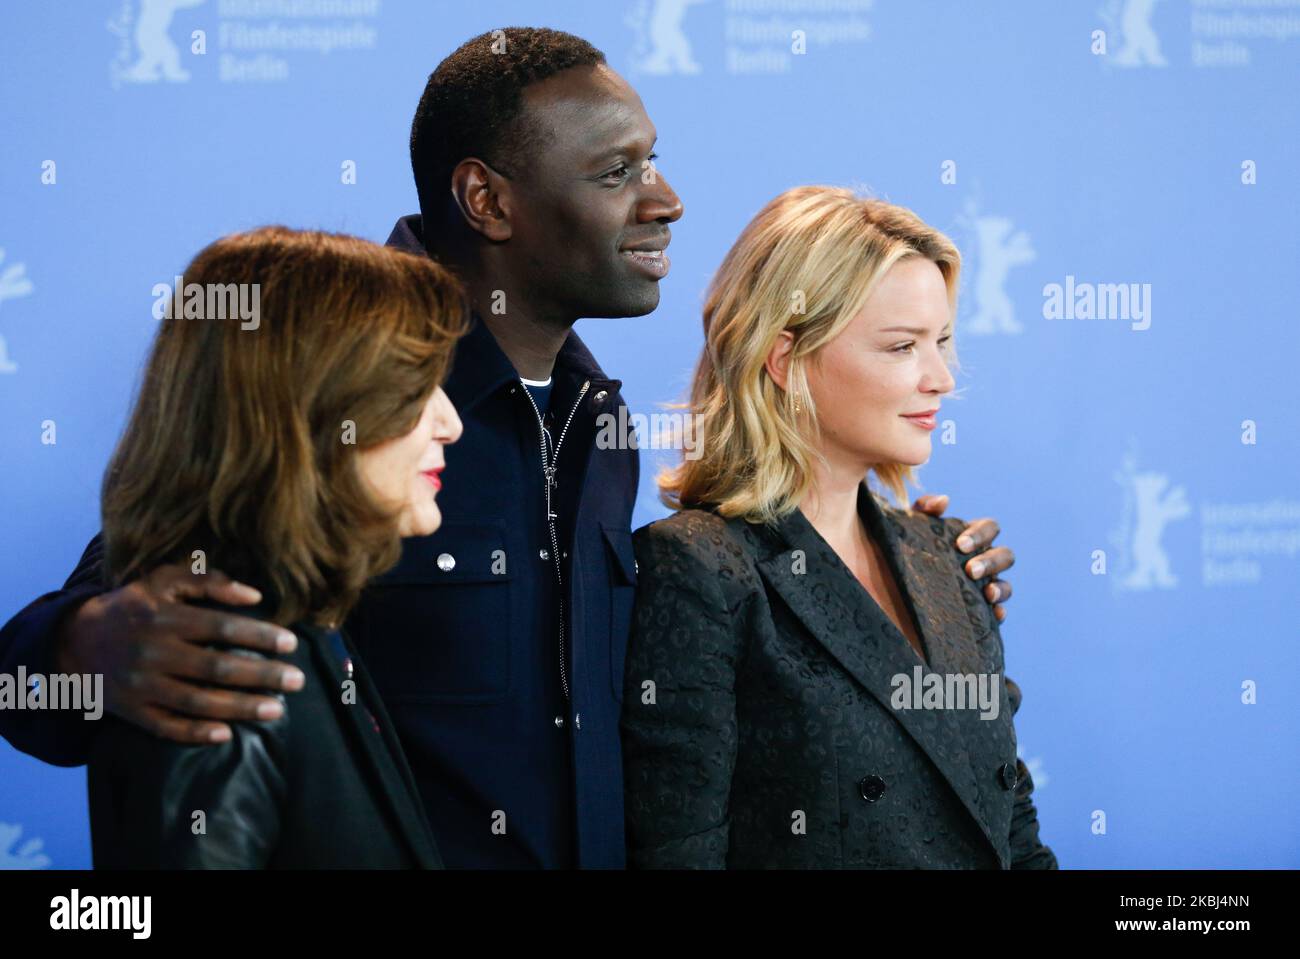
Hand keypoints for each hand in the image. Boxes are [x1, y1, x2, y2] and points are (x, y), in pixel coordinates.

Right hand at [56, 564, 304, 743]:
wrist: (75, 641)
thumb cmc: (133, 606)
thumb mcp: (163, 580)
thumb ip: (207, 580)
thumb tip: (253, 594)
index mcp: (164, 616)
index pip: (220, 627)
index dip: (258, 635)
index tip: (291, 644)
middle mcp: (153, 652)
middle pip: (216, 667)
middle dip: (261, 675)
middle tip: (296, 681)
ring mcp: (141, 685)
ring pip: (197, 701)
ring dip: (240, 707)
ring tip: (276, 710)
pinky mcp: (131, 711)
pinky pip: (166, 727)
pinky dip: (196, 733)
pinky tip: (228, 734)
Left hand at [911, 493, 1014, 623]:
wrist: (898, 587)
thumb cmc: (910, 548)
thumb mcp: (912, 527)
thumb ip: (924, 509)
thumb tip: (944, 501)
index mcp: (973, 537)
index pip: (989, 527)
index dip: (979, 534)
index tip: (960, 545)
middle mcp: (985, 560)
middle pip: (1005, 556)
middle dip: (991, 562)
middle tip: (971, 570)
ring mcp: (987, 586)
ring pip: (1006, 585)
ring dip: (1000, 588)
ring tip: (987, 593)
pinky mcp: (982, 610)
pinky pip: (999, 612)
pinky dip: (999, 613)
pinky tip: (993, 614)